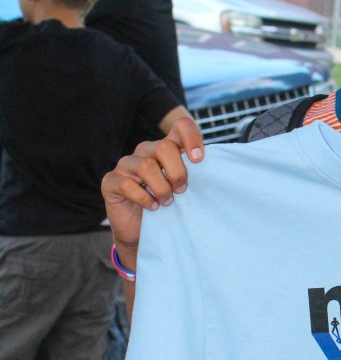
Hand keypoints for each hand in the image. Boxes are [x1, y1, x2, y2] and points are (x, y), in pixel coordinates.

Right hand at [101, 118, 203, 266]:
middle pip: (164, 147)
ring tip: (167, 202)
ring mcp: (126, 165)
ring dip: (162, 188)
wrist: (142, 233)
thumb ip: (194, 173)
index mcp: (165, 148)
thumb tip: (211, 167)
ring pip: (146, 165)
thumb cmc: (167, 207)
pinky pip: (128, 185)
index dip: (192, 137)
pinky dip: (144, 199)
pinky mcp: (111, 181)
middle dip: (178, 172)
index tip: (199, 159)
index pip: (181, 127)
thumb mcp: (184, 188)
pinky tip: (152, 207)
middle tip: (182, 191)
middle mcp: (145, 151)